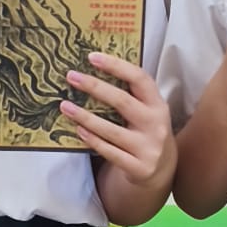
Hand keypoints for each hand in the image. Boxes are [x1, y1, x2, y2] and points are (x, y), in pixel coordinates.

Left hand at [61, 51, 173, 182]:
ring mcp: (149, 148)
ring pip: (112, 130)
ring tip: (65, 105)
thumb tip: (93, 72)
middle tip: (71, 76)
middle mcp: (156, 124)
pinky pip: (110, 152)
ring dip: (85, 117)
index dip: (117, 66)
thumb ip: (130, 95)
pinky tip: (79, 130)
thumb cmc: (145, 131)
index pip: (140, 79)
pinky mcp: (139, 168)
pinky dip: (93, 140)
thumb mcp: (147, 111)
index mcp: (158, 104)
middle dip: (95, 87)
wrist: (160, 169)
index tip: (92, 57)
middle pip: (123, 101)